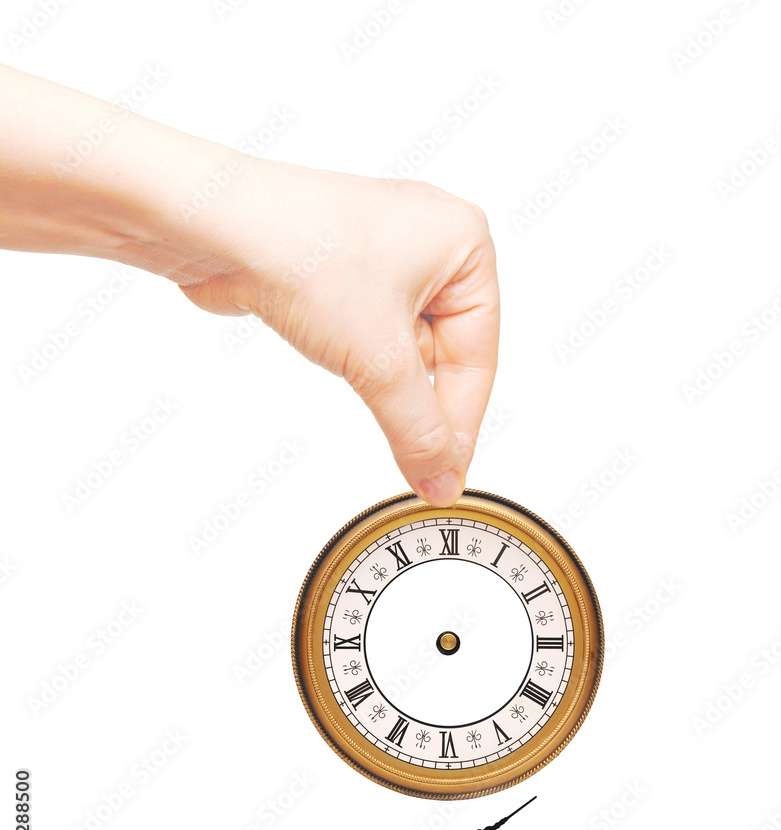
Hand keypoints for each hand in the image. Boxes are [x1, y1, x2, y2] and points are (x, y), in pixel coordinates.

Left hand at [178, 161, 498, 506]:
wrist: (212, 225)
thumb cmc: (299, 250)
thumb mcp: (378, 358)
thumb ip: (417, 429)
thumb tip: (442, 478)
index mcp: (464, 242)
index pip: (478, 356)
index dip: (460, 422)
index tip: (447, 472)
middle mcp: (429, 242)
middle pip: (445, 354)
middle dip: (418, 397)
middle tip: (410, 452)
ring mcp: (382, 255)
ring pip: (403, 349)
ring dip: (382, 377)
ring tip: (355, 371)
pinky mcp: (341, 273)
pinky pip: (368, 336)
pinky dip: (358, 360)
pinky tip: (335, 353)